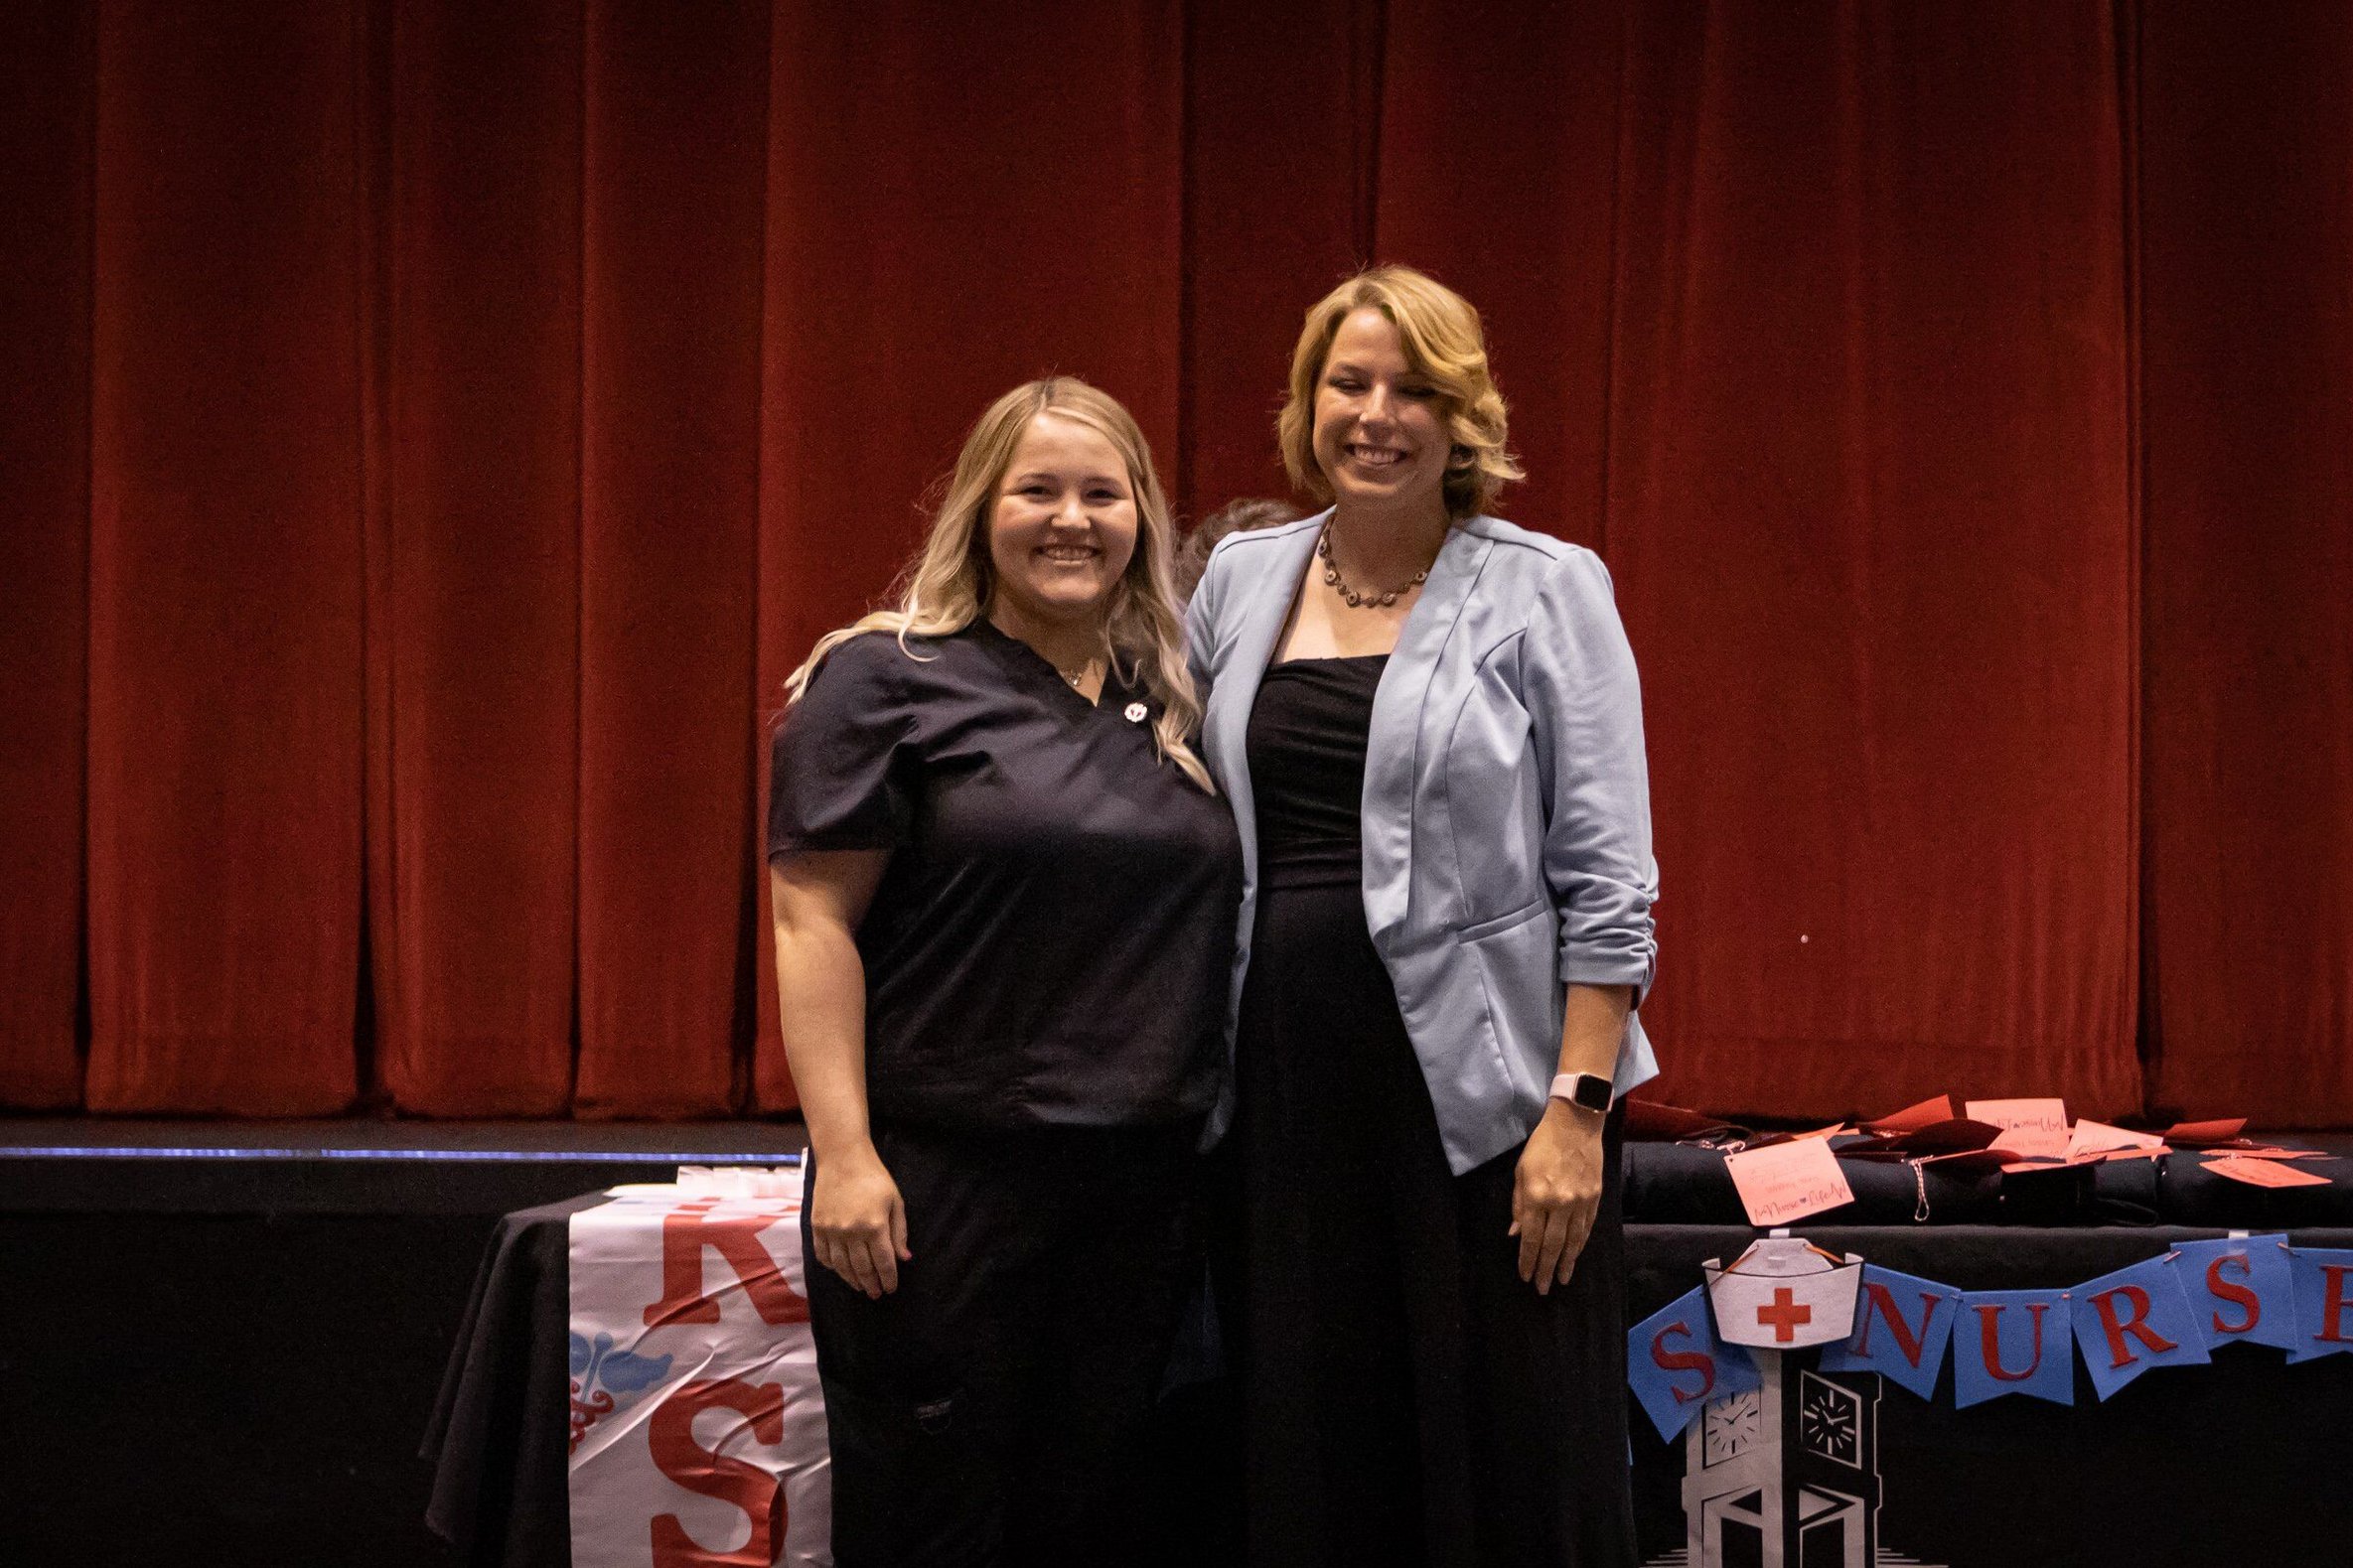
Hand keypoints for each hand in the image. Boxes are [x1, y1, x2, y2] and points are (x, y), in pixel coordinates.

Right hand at [809, 1144, 909, 1298]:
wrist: (842, 1158)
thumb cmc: (874, 1177)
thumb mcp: (895, 1201)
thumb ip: (899, 1232)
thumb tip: (904, 1258)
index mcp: (875, 1225)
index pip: (883, 1262)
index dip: (889, 1279)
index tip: (891, 1288)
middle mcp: (851, 1232)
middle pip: (862, 1269)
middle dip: (871, 1284)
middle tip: (876, 1294)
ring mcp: (831, 1230)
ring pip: (842, 1266)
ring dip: (852, 1280)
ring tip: (861, 1287)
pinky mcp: (817, 1226)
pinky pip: (823, 1255)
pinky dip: (832, 1267)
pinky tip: (840, 1271)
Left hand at [1509, 1101, 1604, 1293]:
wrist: (1576, 1125)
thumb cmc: (1542, 1146)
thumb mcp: (1520, 1172)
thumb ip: (1518, 1204)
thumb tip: (1516, 1234)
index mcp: (1537, 1196)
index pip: (1531, 1237)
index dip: (1527, 1260)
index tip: (1525, 1276)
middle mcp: (1560, 1203)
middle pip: (1552, 1245)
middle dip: (1545, 1269)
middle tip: (1542, 1289)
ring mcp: (1580, 1202)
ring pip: (1573, 1241)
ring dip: (1566, 1263)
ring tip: (1561, 1280)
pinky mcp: (1595, 1198)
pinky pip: (1586, 1228)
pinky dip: (1580, 1245)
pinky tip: (1575, 1255)